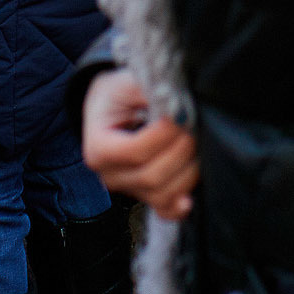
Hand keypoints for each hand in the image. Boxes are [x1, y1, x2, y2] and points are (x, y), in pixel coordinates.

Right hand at [81, 68, 197, 220]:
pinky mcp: (145, 196)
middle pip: (151, 176)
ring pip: (163, 195)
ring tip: (195, 142)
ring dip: (188, 171)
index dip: (163, 136)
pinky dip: (179, 207)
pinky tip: (189, 198)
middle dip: (180, 150)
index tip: (180, 113)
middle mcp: (110, 175)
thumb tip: (174, 103)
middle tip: (193, 124)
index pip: (135, 152)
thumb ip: (146, 89)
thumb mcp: (124, 82)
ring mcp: (128, 189)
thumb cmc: (118, 94)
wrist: (113, 107)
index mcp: (98, 148)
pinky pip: (164, 211)